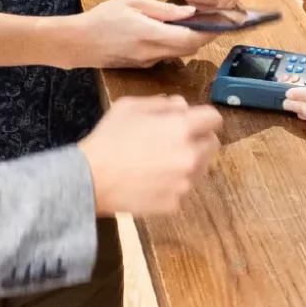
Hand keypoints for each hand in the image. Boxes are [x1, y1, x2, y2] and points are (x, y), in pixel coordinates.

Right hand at [72, 0, 216, 67]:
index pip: (191, 39)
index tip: (221, 22)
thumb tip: (190, 12)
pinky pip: (166, 56)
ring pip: (179, 54)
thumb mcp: (132, 3)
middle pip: (189, 49)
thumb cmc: (102, 18)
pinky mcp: (142, 66)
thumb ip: (163, 9)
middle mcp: (153, 53)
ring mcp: (148, 62)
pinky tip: (171, 32)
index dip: (210, 32)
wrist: (77, 43)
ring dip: (190, 41)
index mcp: (151, 35)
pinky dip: (174, 45)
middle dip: (204, 37)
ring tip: (195, 24)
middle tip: (212, 20)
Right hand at [78, 95, 222, 215]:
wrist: (91, 180)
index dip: (202, 117)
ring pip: (200, 168)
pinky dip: (173, 184)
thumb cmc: (109, 138)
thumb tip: (182, 107)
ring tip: (161, 162)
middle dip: (198, 139)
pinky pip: (183, 189)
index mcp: (183, 128)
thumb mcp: (131, 106)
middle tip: (174, 141)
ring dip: (188, 162)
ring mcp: (185, 183)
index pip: (214, 119)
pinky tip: (152, 181)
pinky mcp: (175, 203)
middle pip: (212, 144)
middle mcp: (191, 156)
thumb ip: (163, 103)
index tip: (190, 121)